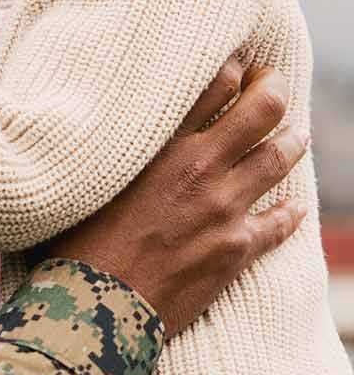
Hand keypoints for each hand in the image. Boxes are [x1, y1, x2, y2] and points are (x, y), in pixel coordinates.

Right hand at [54, 63, 307, 336]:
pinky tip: (294, 206)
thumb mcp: (92, 179)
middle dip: (274, 90)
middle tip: (274, 85)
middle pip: (260, 111)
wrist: (97, 308)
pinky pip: (278, 224)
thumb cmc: (78, 243)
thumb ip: (119, 150)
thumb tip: (117, 127)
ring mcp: (224, 210)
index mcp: (162, 146)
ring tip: (297, 133)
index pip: (214, 86)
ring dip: (291, 140)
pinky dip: (289, 212)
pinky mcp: (236, 250)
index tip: (238, 66)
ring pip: (277, 159)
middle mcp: (200, 170)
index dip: (234, 69)